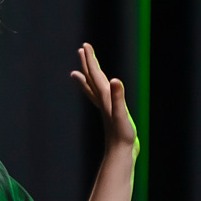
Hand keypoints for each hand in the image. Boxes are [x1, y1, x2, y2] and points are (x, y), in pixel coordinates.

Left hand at [70, 41, 138, 159]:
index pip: (95, 75)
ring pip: (94, 89)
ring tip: (78, 72)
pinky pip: (101, 99)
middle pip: (92, 79)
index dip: (90, 60)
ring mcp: (106, 109)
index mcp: (105, 97)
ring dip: (88, 78)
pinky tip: (99, 94)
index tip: (84, 46)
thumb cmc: (122, 135)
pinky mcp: (110, 115)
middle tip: (82, 49)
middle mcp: (103, 101)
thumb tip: (115, 80)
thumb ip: (118, 97)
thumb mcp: (122, 113)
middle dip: (88, 64)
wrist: (120, 154)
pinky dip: (97, 92)